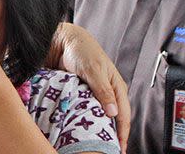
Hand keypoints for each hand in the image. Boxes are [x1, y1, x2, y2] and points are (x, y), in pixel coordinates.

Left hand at [46, 22, 129, 153]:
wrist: (61, 41)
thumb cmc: (81, 50)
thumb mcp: (93, 70)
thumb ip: (103, 90)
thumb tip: (113, 113)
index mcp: (115, 86)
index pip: (123, 115)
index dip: (123, 133)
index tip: (120, 148)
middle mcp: (106, 92)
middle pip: (112, 118)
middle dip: (112, 134)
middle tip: (107, 149)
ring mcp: (93, 93)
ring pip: (98, 116)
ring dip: (97, 128)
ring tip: (95, 144)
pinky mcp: (80, 93)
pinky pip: (83, 110)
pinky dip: (84, 120)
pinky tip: (80, 128)